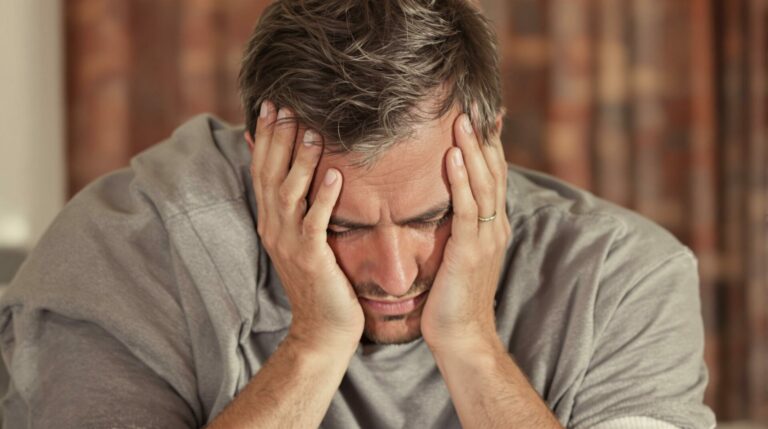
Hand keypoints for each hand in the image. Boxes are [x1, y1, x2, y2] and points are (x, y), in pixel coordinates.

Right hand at [248, 101, 363, 352]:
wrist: (321, 329)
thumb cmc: (318, 280)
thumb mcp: (299, 238)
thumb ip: (292, 204)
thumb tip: (288, 174)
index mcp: (270, 220)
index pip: (262, 170)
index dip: (265, 136)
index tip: (271, 104)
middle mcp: (274, 228)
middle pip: (270, 174)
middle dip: (277, 138)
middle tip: (285, 104)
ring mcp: (290, 243)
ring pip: (290, 193)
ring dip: (301, 161)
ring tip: (314, 131)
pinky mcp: (312, 258)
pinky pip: (316, 222)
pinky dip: (324, 197)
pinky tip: (336, 175)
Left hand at [421, 113, 510, 352]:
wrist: (463, 336)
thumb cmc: (454, 298)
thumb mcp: (460, 256)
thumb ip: (459, 228)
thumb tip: (445, 205)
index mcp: (494, 226)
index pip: (493, 176)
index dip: (488, 145)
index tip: (480, 115)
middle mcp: (496, 227)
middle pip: (493, 172)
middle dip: (483, 137)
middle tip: (472, 103)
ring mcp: (486, 238)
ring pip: (482, 184)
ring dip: (472, 149)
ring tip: (462, 118)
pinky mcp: (470, 251)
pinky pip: (467, 209)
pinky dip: (460, 180)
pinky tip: (453, 157)